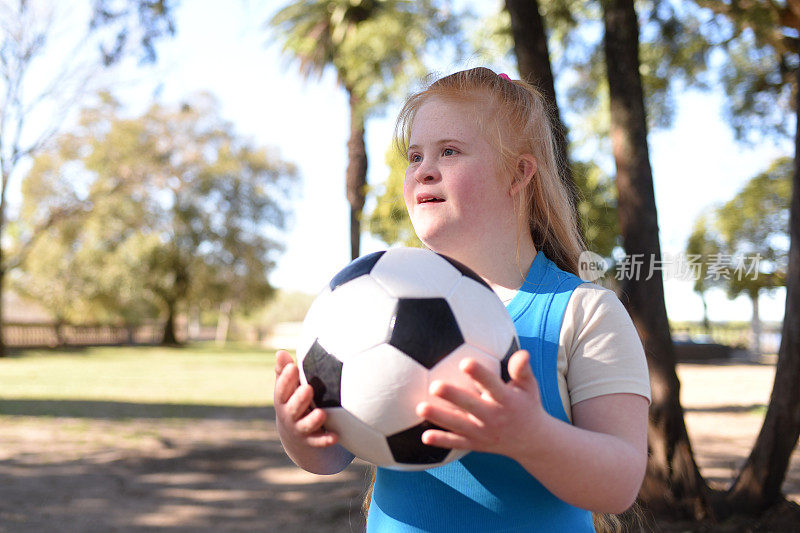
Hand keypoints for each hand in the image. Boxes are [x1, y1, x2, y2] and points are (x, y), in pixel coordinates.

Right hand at [274, 350, 338, 447]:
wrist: (293, 435)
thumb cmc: (292, 401)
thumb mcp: (286, 389)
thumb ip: (284, 372)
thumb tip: (280, 352)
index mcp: (283, 401)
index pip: (281, 390)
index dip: (286, 379)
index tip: (293, 367)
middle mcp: (289, 416)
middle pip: (292, 409)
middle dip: (299, 399)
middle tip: (308, 388)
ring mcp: (300, 429)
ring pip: (305, 426)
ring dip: (313, 421)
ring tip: (322, 414)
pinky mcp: (311, 441)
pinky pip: (318, 442)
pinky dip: (326, 440)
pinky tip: (335, 436)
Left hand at [415, 350, 547, 458]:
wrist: (533, 442)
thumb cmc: (527, 405)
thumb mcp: (529, 387)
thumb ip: (522, 369)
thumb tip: (523, 353)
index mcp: (507, 400)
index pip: (492, 385)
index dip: (479, 374)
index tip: (465, 362)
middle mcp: (494, 417)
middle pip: (471, 406)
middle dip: (453, 397)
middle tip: (434, 386)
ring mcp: (484, 433)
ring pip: (459, 425)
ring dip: (440, 417)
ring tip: (420, 408)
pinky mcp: (476, 444)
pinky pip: (457, 443)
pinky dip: (442, 440)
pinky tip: (424, 436)